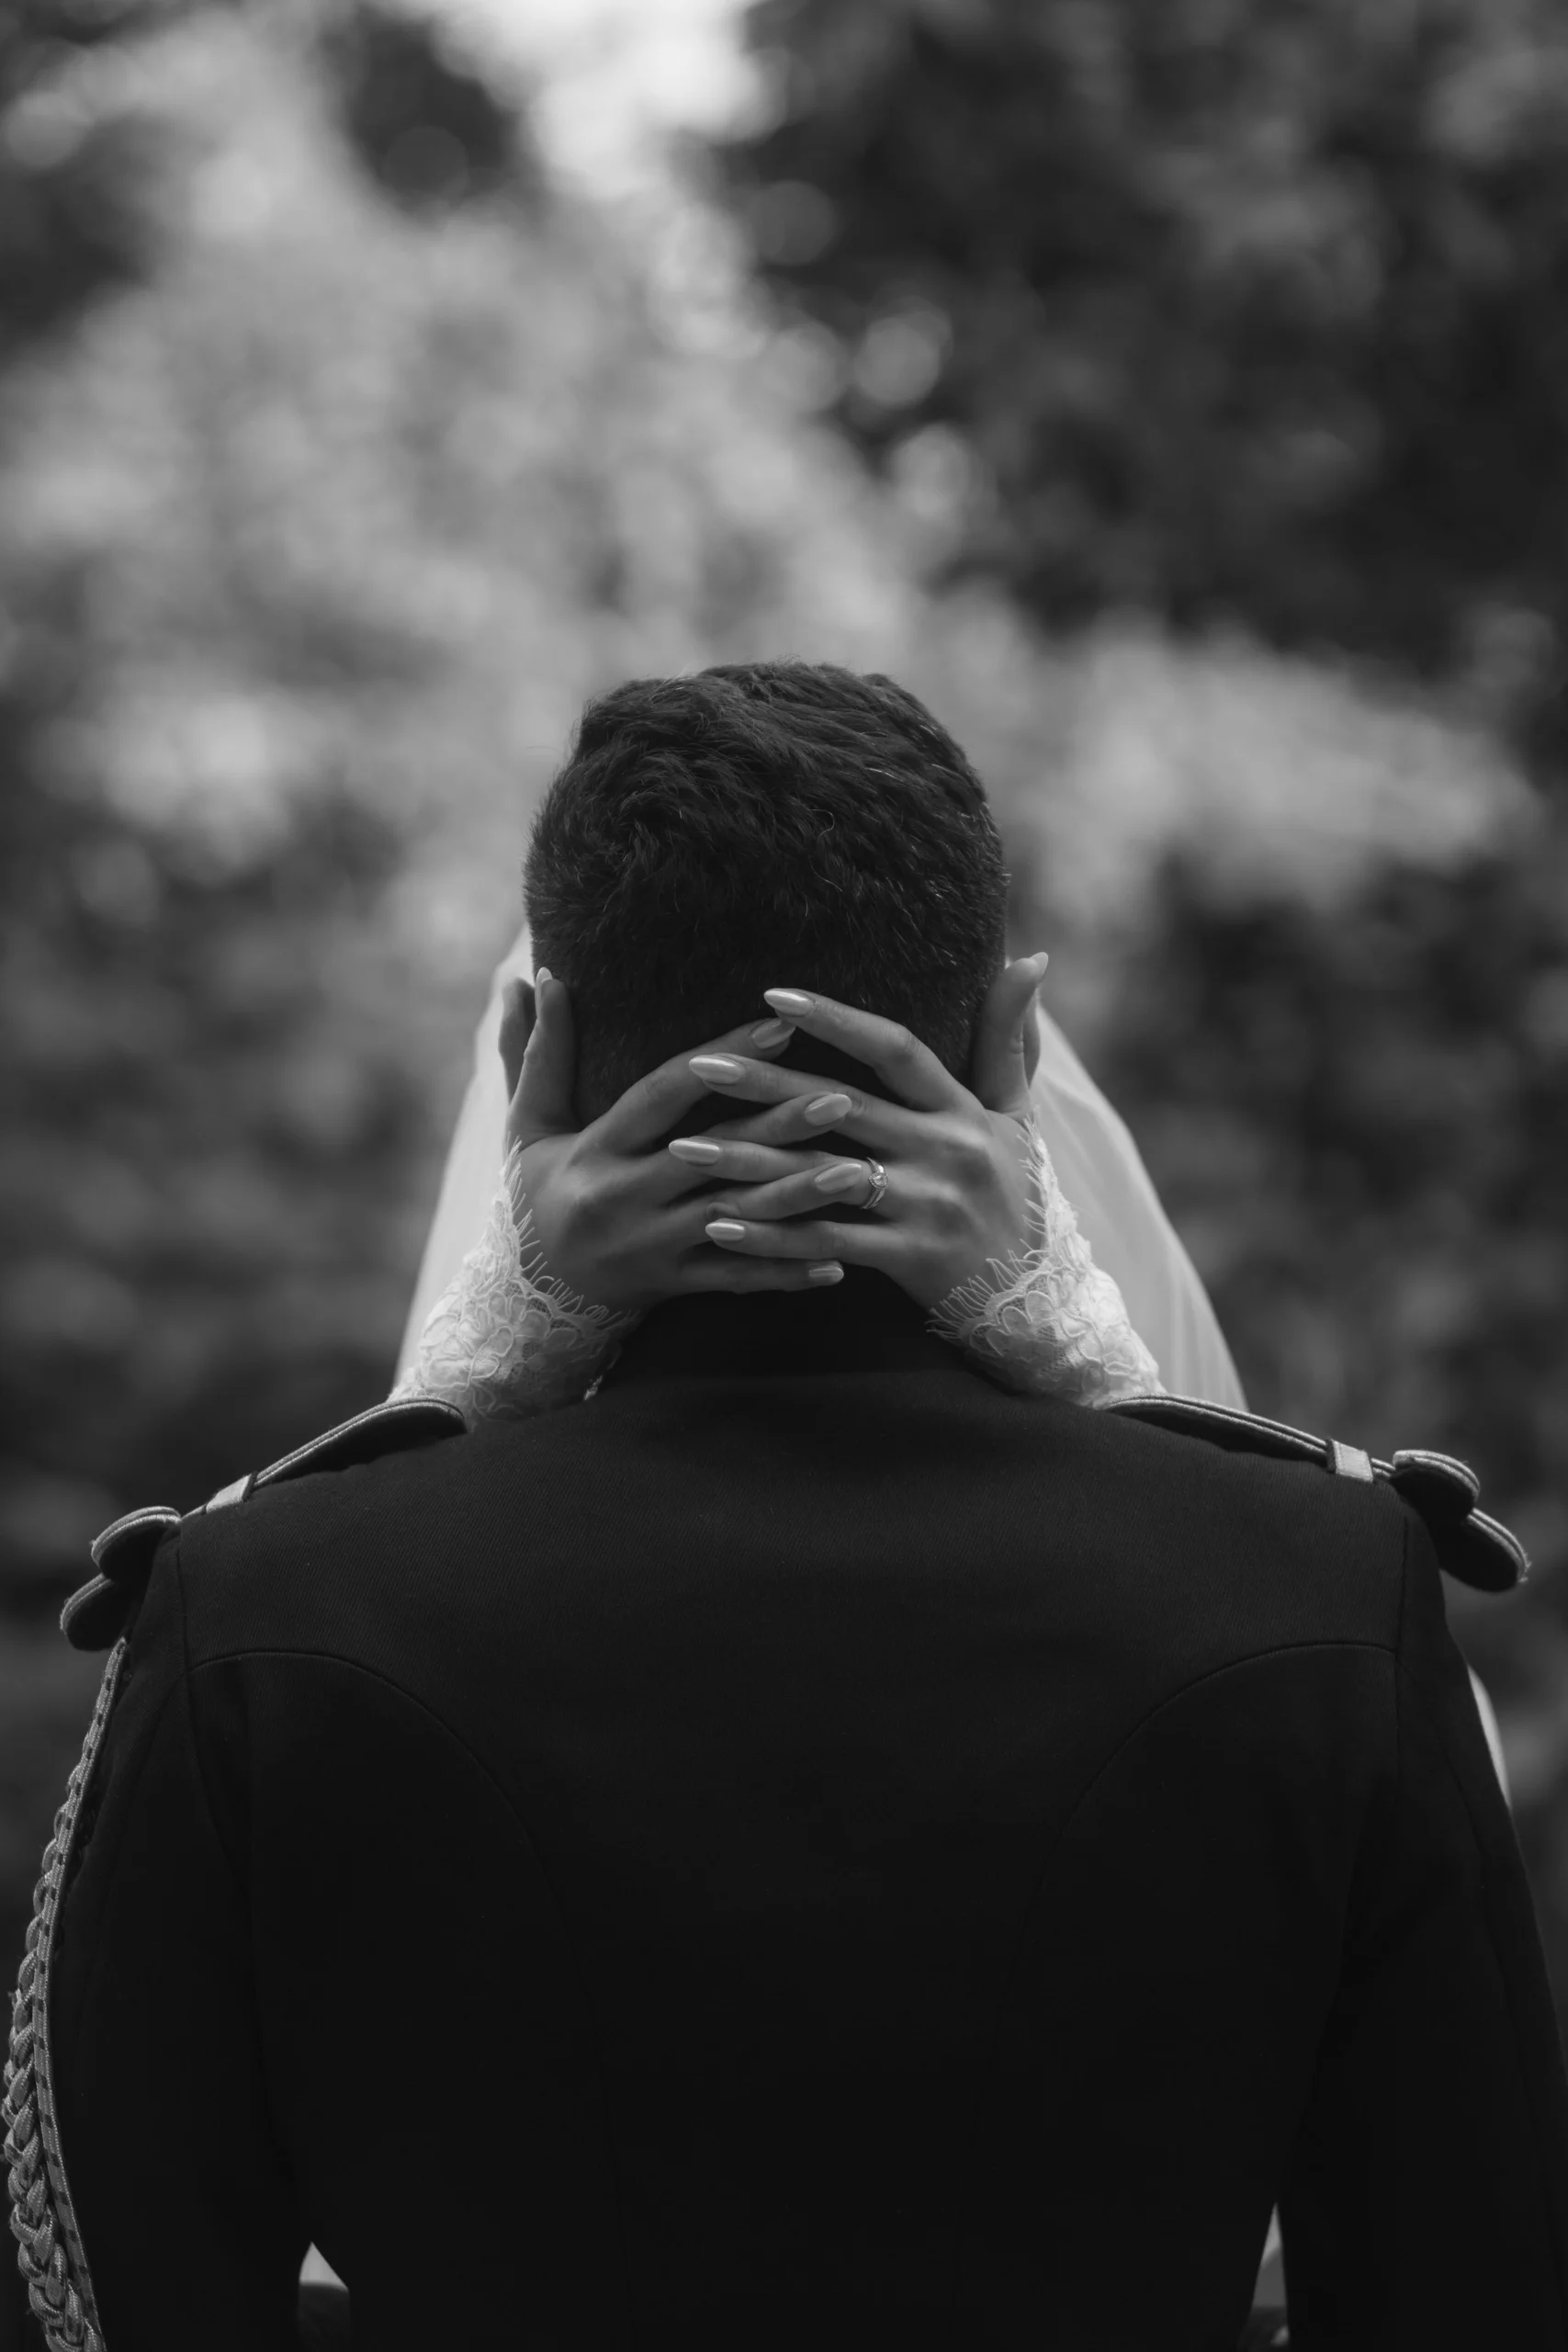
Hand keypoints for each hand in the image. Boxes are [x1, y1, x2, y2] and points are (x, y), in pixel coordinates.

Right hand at [497, 969, 850, 1313]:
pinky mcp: (672, 1286)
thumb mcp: (528, 1123)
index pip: (663, 1096)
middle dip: (779, 1126)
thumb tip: (535, 975)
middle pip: (713, 1157)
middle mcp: (626, 1198)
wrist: (526, 1295)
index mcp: (598, 1149)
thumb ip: (538, 1051)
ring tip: (856, 1171)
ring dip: (797, 1197)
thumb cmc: (536, 1193)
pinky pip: (735, 1281)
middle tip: (842, 1097)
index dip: (721, 1059)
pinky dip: (785, 1273)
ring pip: (734, 1220)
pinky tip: (838, 1263)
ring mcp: (653, 1247)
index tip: (780, 1027)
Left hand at [674, 955, 1050, 1313]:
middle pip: (842, 1105)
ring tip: (686, 1149)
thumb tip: (1030, 956)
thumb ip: (1010, 1039)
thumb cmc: (1018, 1196)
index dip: (836, 1020)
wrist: (1039, 1298)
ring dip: (749, 1163)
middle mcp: (946, 1150)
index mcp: (963, 1109)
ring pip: (822, 1176)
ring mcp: (927, 1206)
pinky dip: (772, 1239)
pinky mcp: (910, 1258)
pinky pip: (827, 1242)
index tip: (773, 996)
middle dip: (767, 1083)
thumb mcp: (1020, 1116)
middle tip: (700, 1064)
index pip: (896, 1049)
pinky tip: (719, 1228)